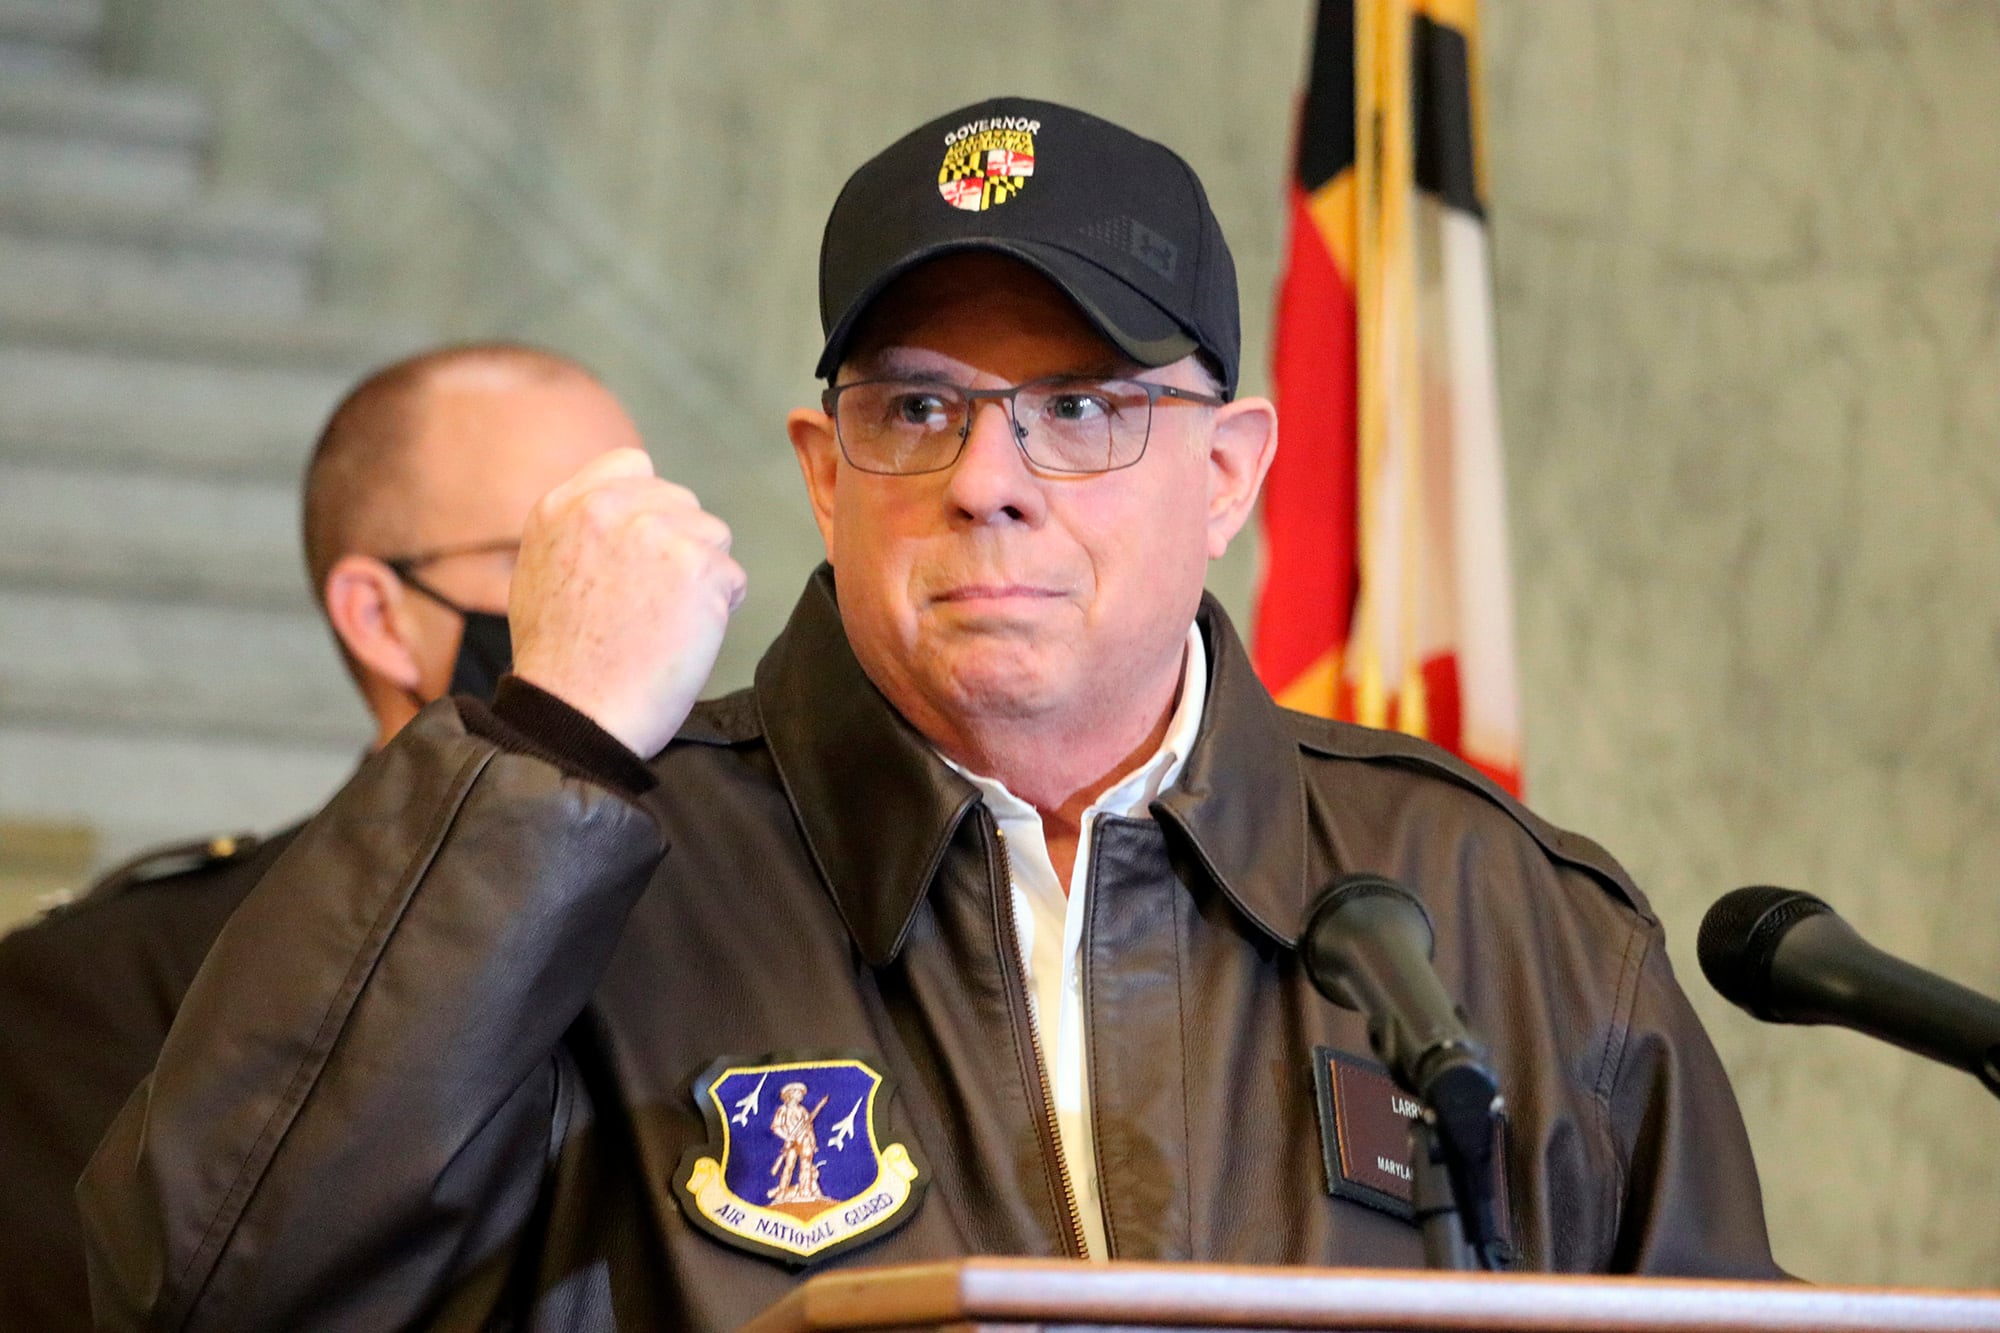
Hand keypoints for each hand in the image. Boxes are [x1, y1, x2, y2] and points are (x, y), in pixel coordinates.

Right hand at [508, 448, 745, 756]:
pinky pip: (731, 576)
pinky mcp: (699, 566)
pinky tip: (682, 637)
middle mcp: (608, 507)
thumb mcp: (539, 574)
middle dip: (679, 545)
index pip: (632, 465)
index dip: (649, 504)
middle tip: (652, 602)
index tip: (645, 545)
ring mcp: (656, 532)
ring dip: (701, 576)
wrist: (578, 714)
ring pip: (712, 535)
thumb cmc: (561, 664)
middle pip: (681, 502)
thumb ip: (580, 531)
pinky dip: (718, 609)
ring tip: (663, 622)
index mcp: (563, 506)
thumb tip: (624, 514)